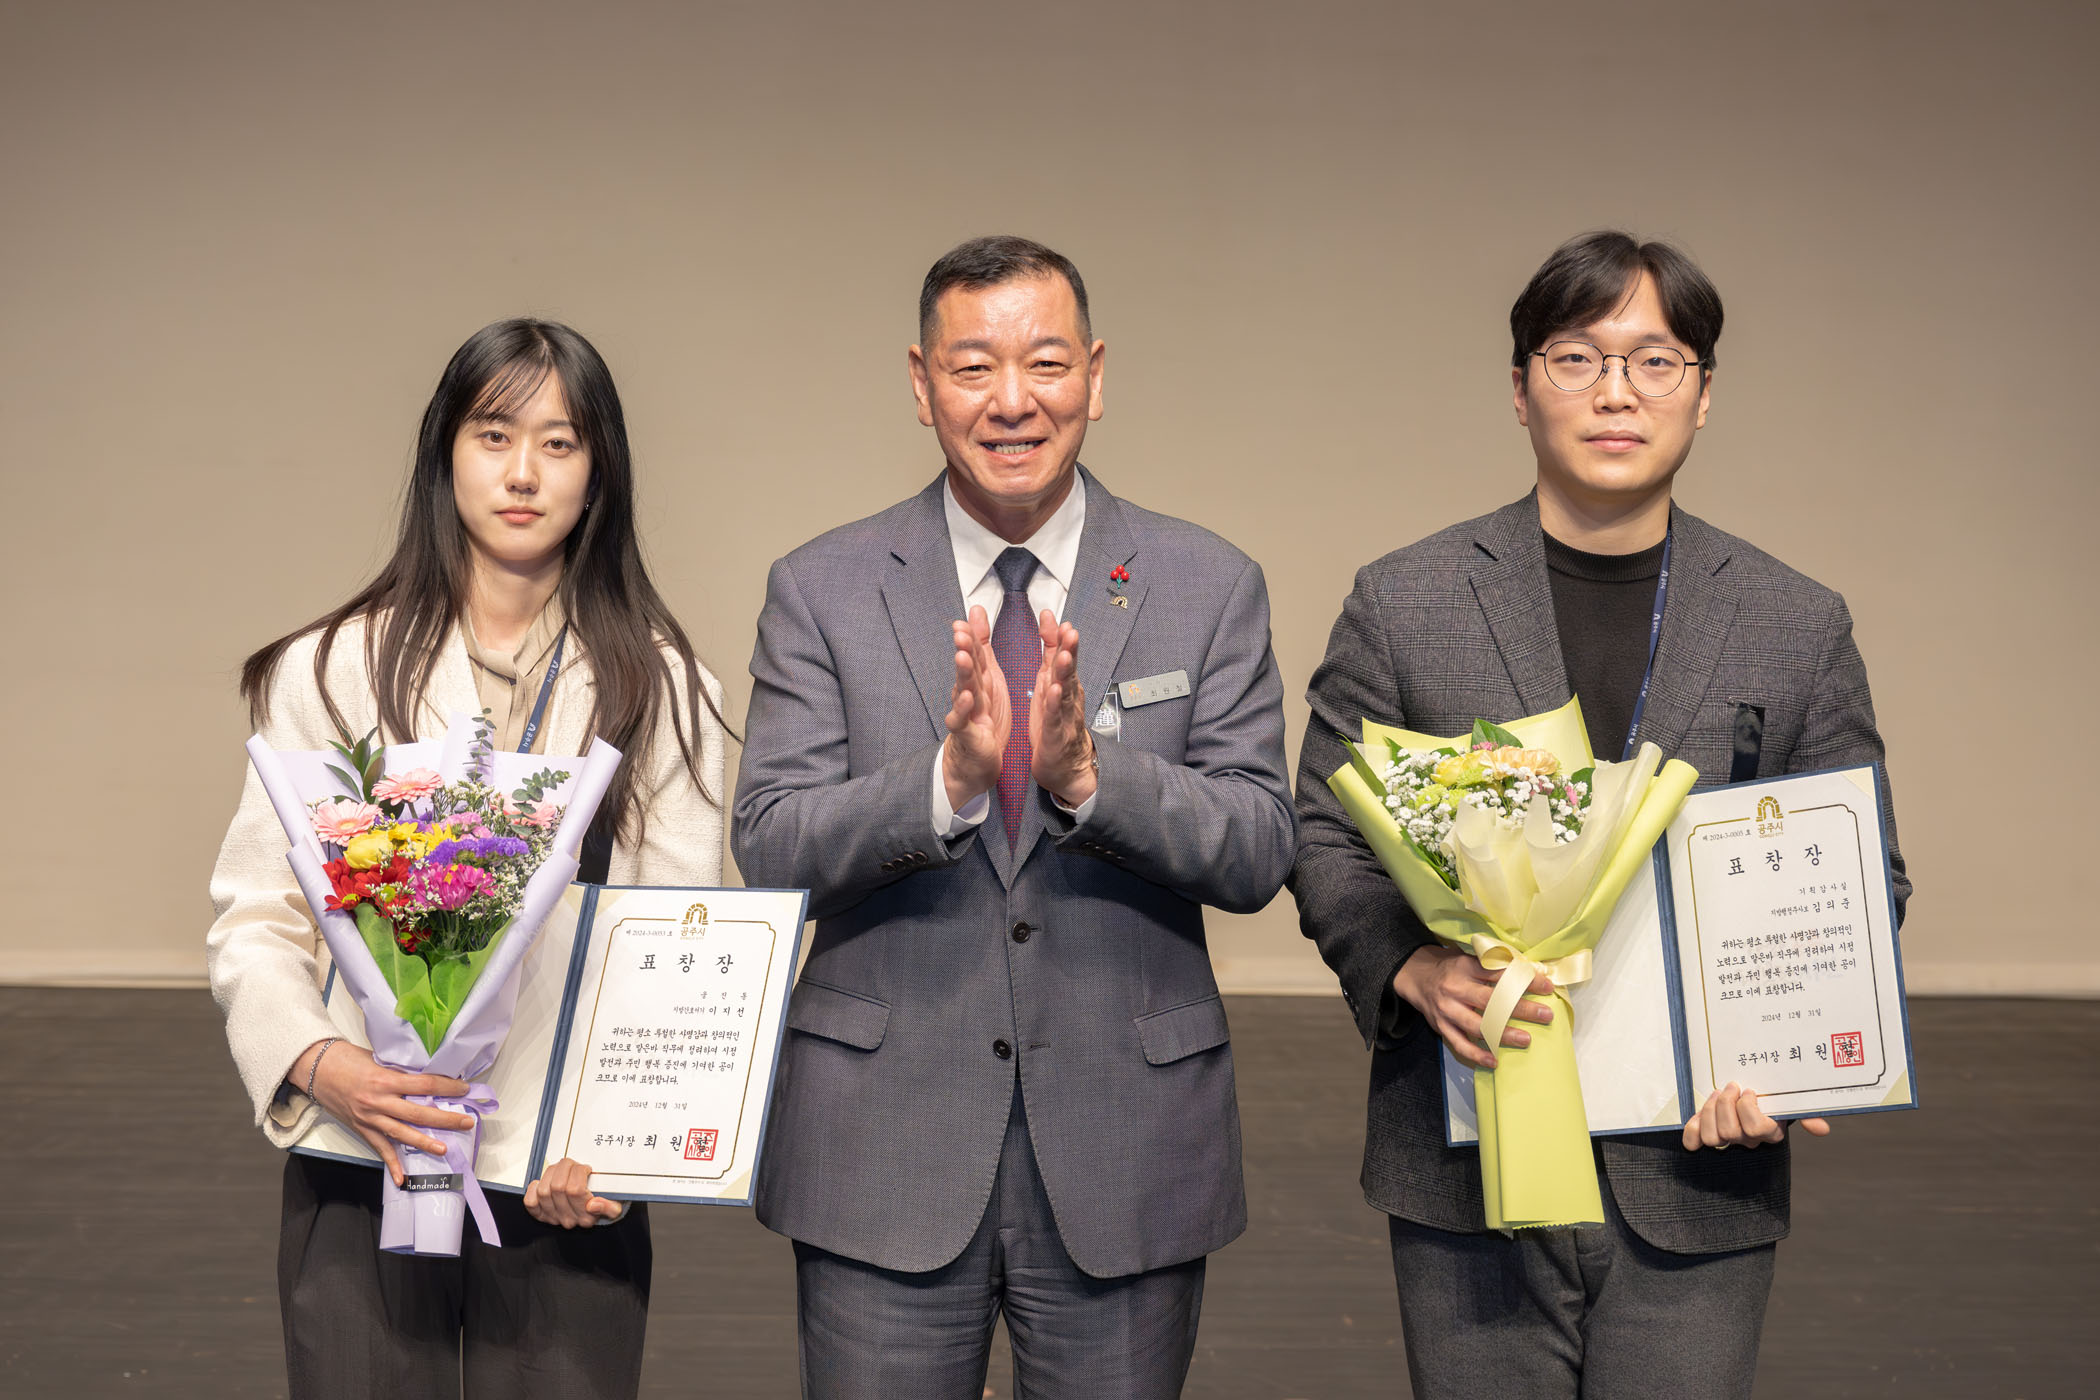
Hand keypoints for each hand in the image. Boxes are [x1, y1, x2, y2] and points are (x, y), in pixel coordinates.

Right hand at [295, 1040, 474, 1186]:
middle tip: (466, 1122)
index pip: (424, 1084)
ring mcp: (369, 1117)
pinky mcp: (361, 1128)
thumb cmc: (348, 1058)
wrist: (316, 1068)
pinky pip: (379, 1148)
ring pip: (401, 1133)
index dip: (447, 1087)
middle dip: (444, 1119)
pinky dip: (391, 1164)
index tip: (464, 1089)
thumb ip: (400, 1071)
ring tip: (443, 1149)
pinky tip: (402, 1178)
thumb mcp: (379, 1059)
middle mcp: (379, 1101)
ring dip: (424, 1142)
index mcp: (386, 1079)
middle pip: (418, 1112)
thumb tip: (427, 1078)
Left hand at [523, 1157, 626, 1227]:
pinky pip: (530, 1201)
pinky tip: (545, 1182)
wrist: (593, 1213)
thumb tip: (593, 1204)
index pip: (575, 1190)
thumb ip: (609, 1207)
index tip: (586, 1168)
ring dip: (552, 1173)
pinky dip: (534, 1188)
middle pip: (558, 1186)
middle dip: (565, 1168)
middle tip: (574, 1165)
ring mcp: (552, 1217)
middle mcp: (568, 1219)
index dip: (578, 1172)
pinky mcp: (540, 1214)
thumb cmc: (604, 1203)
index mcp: (587, 1217)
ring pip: (544, 1190)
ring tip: (562, 1170)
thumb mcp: (615, 1205)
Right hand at [942, 606, 1008, 809]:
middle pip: (967, 668)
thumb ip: (982, 647)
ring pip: (963, 690)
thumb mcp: (986, 678)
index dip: (972, 636)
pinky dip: (964, 709)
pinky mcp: (966, 733)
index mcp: (979, 680)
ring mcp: (965, 712)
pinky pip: (963, 720)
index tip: (969, 617)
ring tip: (963, 657)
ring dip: (963, 674)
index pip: (976, 654)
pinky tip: (967, 697)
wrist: (974, 760)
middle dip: (965, 649)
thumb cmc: (982, 717)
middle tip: (962, 632)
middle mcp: (968, 692)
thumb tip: (974, 613)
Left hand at [1029, 610, 1094, 804]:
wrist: (1065, 764)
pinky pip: (1056, 717)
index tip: (1054, 617)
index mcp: (1061, 683)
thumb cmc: (1056, 722)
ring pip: (1066, 691)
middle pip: (1069, 669)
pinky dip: (1055, 705)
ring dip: (1066, 673)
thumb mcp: (1052, 684)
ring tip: (1065, 656)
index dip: (1059, 637)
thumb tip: (1055, 626)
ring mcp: (1064, 715)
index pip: (1062, 655)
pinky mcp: (1056, 734)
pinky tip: (1055, 692)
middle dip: (1069, 649)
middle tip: (1070, 631)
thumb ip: (1053, 656)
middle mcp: (1067, 696)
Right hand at [1391, 945, 1554, 1070]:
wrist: (1417, 978)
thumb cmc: (1451, 968)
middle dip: (1520, 1008)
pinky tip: (1494, 1061)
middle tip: (1544, 1014)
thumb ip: (1495, 965)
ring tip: (1526, 1039)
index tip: (1546, 986)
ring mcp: (1447, 1010)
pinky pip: (1459, 1045)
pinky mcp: (1441, 1027)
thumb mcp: (1469, 958)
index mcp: (1464, 967)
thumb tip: (1533, 971)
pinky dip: (1477, 1055)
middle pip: (1490, 1001)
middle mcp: (1454, 989)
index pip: (1498, 974)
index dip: (1523, 980)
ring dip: (1502, 1034)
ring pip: (1477, 1026)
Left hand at [1682, 1082, 1830, 1150]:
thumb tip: (1822, 1129)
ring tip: (1718, 1093)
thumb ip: (1808, 1114)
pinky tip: (1699, 1114)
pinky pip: (1693, 1142)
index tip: (1749, 1090)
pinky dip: (1692, 1128)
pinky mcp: (1705, 1135)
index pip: (1755, 1129)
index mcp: (1769, 1133)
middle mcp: (1747, 1140)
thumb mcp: (1792, 1102)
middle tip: (1731, 1087)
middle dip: (1726, 1105)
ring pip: (1712, 1137)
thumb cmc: (1774, 1099)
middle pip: (1729, 1133)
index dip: (1747, 1109)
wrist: (1756, 1097)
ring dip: (1711, 1110)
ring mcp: (1726, 1140)